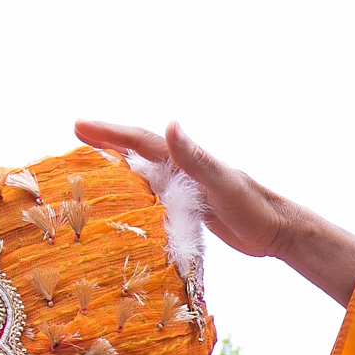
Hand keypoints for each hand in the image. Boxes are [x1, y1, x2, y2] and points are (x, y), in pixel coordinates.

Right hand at [72, 120, 354, 303]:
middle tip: (75, 135)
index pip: (139, 140)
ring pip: (144, 172)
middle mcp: (183, 169)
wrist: (279, 230)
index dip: (108, 132)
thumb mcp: (221, 182)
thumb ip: (195, 157)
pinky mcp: (192, 207)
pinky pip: (155, 196)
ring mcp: (186, 187)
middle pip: (137, 151)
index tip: (77, 125)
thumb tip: (172, 124)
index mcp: (185, 159)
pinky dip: (136, 193)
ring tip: (89, 167)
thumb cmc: (253, 207)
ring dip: (118, 166)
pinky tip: (125, 204)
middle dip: (106, 142)